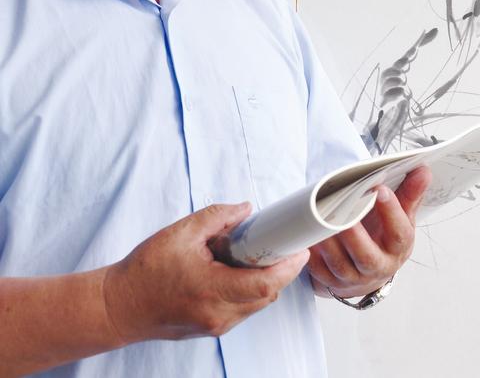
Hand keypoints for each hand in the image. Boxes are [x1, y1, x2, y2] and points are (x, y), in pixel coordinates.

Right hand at [102, 202, 308, 342]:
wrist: (120, 306)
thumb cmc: (145, 270)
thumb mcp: (181, 232)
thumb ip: (217, 217)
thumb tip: (245, 210)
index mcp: (211, 289)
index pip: (264, 284)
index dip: (288, 267)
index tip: (300, 249)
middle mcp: (218, 314)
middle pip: (266, 296)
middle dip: (281, 270)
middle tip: (284, 245)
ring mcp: (215, 326)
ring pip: (256, 304)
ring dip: (265, 280)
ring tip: (258, 253)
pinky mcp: (211, 328)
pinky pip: (242, 309)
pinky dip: (249, 289)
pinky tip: (239, 269)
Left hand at [307, 166, 430, 298]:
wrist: (370, 271)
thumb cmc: (385, 236)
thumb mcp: (402, 218)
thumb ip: (410, 194)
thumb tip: (423, 170)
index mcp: (398, 248)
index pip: (400, 233)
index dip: (391, 212)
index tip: (379, 189)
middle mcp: (379, 267)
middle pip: (367, 256)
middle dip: (355, 236)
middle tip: (342, 213)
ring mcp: (354, 277)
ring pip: (340, 266)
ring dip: (329, 245)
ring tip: (319, 223)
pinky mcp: (332, 283)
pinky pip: (320, 273)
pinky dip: (312, 258)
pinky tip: (307, 240)